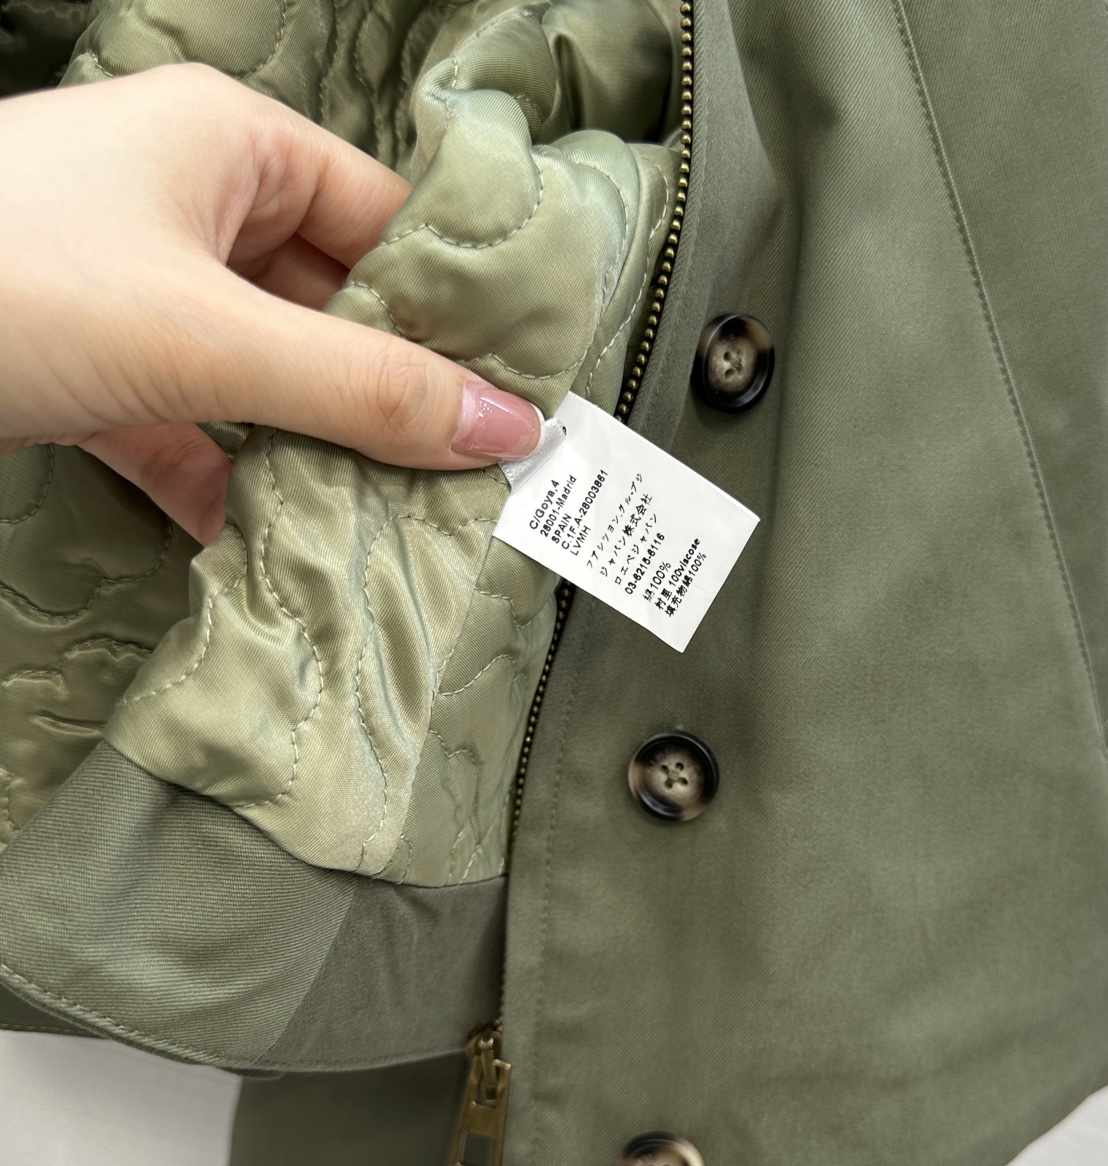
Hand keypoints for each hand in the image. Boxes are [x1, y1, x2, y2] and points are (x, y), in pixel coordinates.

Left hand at [0, 65, 541, 542]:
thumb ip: (362, 390)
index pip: (387, 221)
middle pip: (333, 306)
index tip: (520, 390)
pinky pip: (194, 426)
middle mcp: (191, 208)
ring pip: (268, 374)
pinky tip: (268, 540)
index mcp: (231, 148)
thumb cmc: (4, 278)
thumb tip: (502, 430)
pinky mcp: (94, 368)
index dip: (458, 305)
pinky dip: (229, 482)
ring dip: (316, 448)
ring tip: (391, 515)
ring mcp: (139, 291)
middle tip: (467, 471)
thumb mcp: (207, 335)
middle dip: (390, 395)